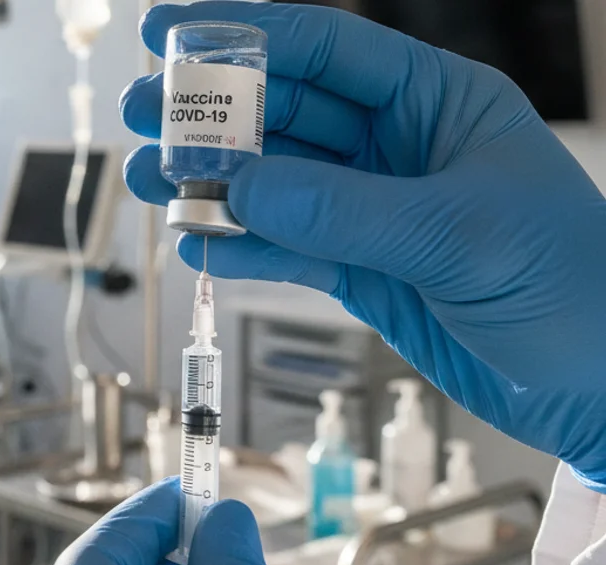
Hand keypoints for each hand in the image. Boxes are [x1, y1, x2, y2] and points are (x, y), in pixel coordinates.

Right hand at [120, 2, 605, 488]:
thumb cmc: (573, 287)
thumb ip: (345, 211)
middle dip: (212, 113)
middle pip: (285, 112)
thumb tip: (242, 187)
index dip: (245, 32)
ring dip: (211, 183)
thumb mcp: (459, 235)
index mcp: (437, 102)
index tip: (169, 30)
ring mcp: (373, 210)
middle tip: (144, 115)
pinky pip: (285, 247)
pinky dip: (241, 247)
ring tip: (147, 183)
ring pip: (275, 182)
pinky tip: (197, 244)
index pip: (327, 48)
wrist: (601, 388)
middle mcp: (397, 147)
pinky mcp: (361, 270)